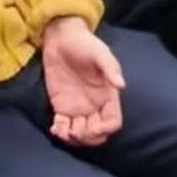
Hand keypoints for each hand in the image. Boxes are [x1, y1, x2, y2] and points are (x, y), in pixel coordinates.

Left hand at [42, 16, 124, 147]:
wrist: (61, 38)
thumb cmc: (85, 43)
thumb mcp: (100, 52)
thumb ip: (110, 68)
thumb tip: (121, 85)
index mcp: (108, 96)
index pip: (113, 121)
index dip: (106, 129)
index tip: (95, 126)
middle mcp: (95, 105)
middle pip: (98, 134)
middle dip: (89, 137)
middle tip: (77, 130)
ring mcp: (77, 108)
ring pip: (80, 134)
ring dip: (73, 139)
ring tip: (63, 130)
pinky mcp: (61, 107)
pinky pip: (63, 127)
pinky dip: (60, 133)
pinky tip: (55, 128)